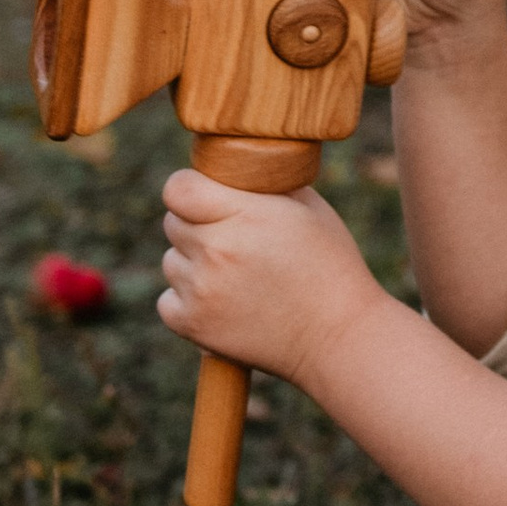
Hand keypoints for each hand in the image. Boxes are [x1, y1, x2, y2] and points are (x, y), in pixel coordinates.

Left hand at [158, 170, 378, 389]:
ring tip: (234, 274)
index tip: (205, 195)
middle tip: (234, 239)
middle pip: (173, 222)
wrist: (338, 337)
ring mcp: (201, 290)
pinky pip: (168, 300)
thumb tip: (233, 168)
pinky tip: (220, 300)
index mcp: (242, 215)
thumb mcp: (309, 208)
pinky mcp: (193, 325)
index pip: (178, 188)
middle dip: (198, 225)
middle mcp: (215, 251)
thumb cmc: (330, 267)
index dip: (189, 188)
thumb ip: (264, 184)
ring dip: (194, 263)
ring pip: (171, 261)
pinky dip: (187, 300)